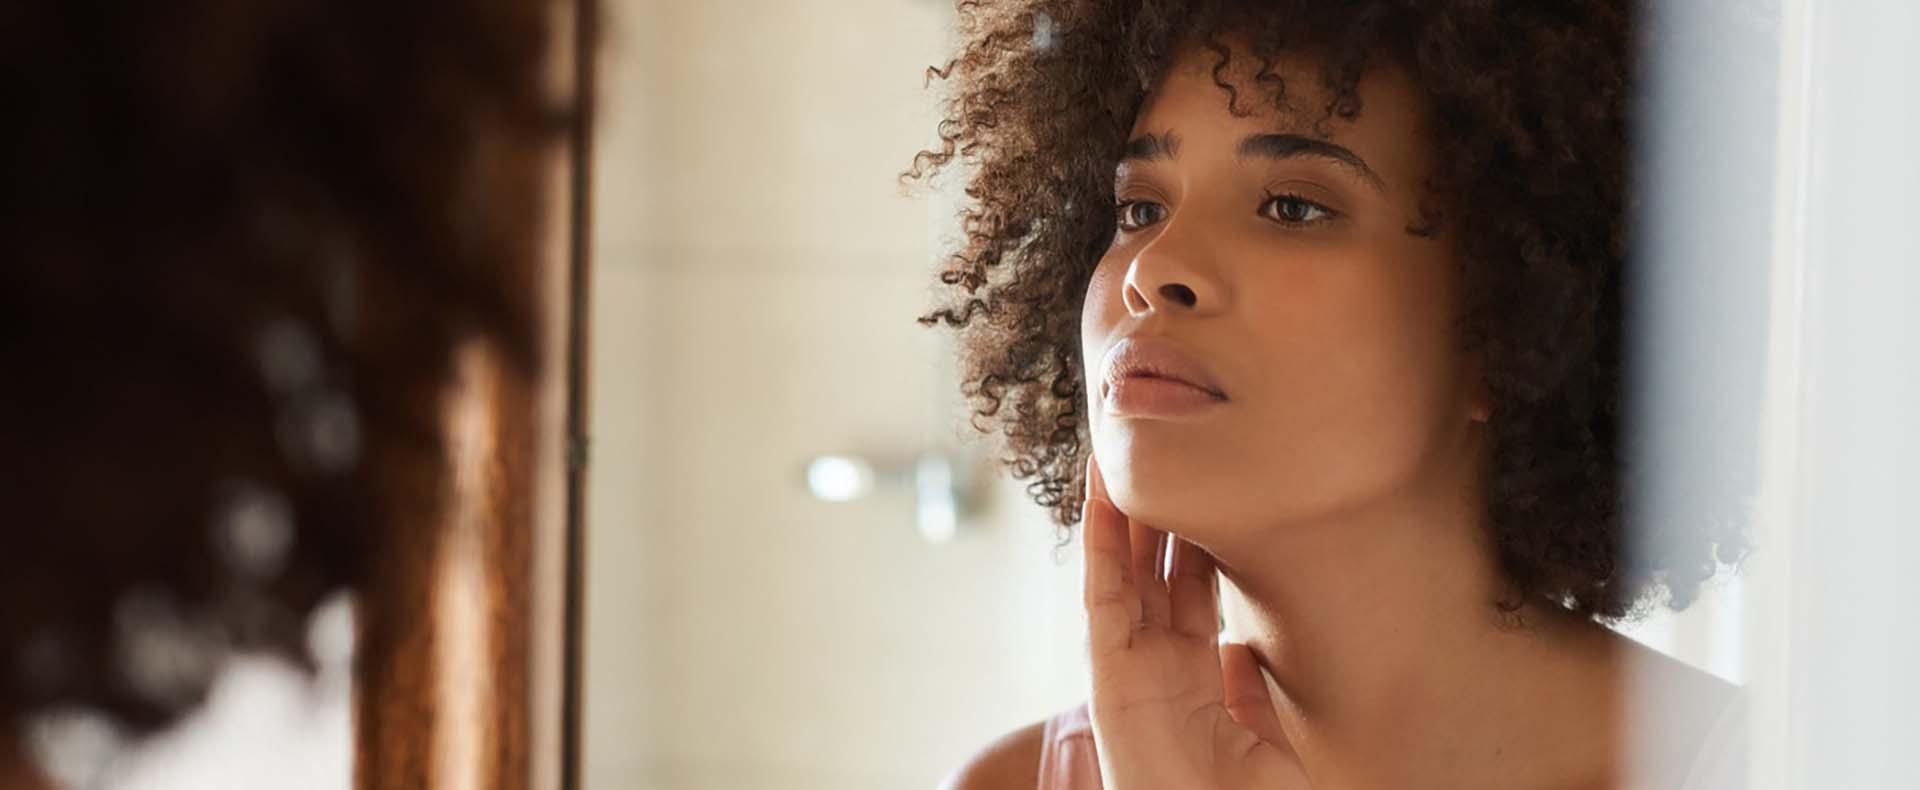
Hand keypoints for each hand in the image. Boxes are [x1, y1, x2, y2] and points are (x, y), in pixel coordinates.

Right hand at [1081, 454, 1310, 788]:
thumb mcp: (1265, 741)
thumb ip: (1250, 692)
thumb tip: (1243, 649)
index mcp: (1192, 672)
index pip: (1190, 585)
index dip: (1192, 533)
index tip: (1202, 481)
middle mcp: (1155, 659)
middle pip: (1152, 564)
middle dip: (1154, 505)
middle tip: (1157, 442)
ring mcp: (1127, 661)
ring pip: (1123, 565)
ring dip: (1120, 505)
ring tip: (1122, 443)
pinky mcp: (1107, 669)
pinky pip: (1102, 592)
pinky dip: (1099, 539)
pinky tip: (1103, 491)